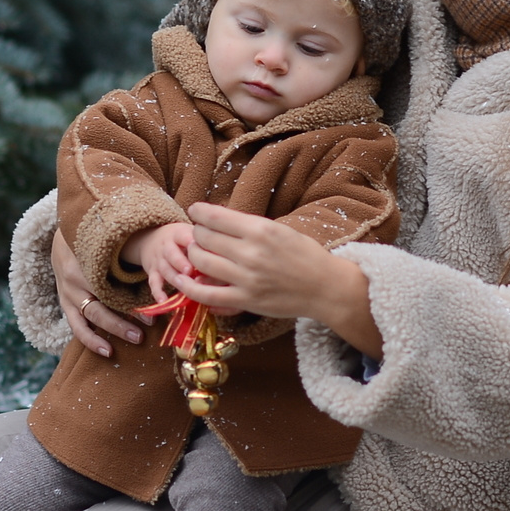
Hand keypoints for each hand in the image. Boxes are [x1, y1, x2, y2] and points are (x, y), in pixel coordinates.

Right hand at [52, 228, 143, 358]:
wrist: (63, 237)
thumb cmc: (94, 239)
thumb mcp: (107, 244)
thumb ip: (126, 256)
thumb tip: (158, 270)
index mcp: (86, 264)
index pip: (112, 288)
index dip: (132, 303)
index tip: (153, 312)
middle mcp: (74, 281)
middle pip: (101, 306)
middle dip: (122, 322)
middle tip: (145, 331)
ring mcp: (68, 294)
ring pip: (89, 318)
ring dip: (109, 332)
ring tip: (130, 342)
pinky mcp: (65, 303)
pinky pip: (76, 326)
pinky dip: (90, 339)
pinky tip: (106, 351)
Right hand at [122, 223, 200, 301]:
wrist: (150, 238)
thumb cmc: (180, 238)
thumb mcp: (188, 231)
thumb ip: (201, 240)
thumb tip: (220, 253)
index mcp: (178, 234)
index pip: (183, 236)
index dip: (190, 241)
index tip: (198, 248)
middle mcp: (166, 247)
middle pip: (171, 254)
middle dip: (180, 262)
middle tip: (189, 270)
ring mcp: (158, 260)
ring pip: (165, 270)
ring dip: (174, 278)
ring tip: (184, 287)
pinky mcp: (152, 272)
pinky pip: (154, 282)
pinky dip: (157, 292)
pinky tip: (163, 301)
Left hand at [177, 202, 382, 357]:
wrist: (326, 288)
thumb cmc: (306, 255)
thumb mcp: (280, 230)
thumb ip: (250, 226)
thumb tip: (218, 220)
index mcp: (260, 230)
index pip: (215, 216)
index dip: (198, 211)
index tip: (195, 210)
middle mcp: (250, 252)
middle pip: (204, 237)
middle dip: (197, 233)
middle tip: (200, 234)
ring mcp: (246, 278)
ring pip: (200, 261)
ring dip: (193, 255)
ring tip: (198, 253)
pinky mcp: (245, 300)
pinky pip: (206, 294)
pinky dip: (189, 286)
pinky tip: (183, 280)